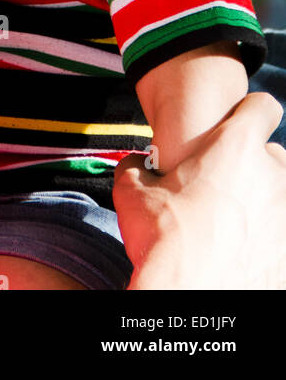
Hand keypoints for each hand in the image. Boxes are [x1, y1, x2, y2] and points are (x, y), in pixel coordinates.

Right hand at [113, 92, 285, 289]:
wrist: (190, 297)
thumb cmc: (165, 239)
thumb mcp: (132, 191)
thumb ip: (137, 167)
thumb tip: (136, 165)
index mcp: (236, 146)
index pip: (263, 106)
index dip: (248, 112)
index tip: (234, 127)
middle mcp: (271, 175)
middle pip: (274, 154)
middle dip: (253, 165)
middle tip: (221, 185)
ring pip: (279, 196)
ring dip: (259, 203)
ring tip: (228, 223)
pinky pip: (278, 234)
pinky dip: (264, 239)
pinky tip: (237, 251)